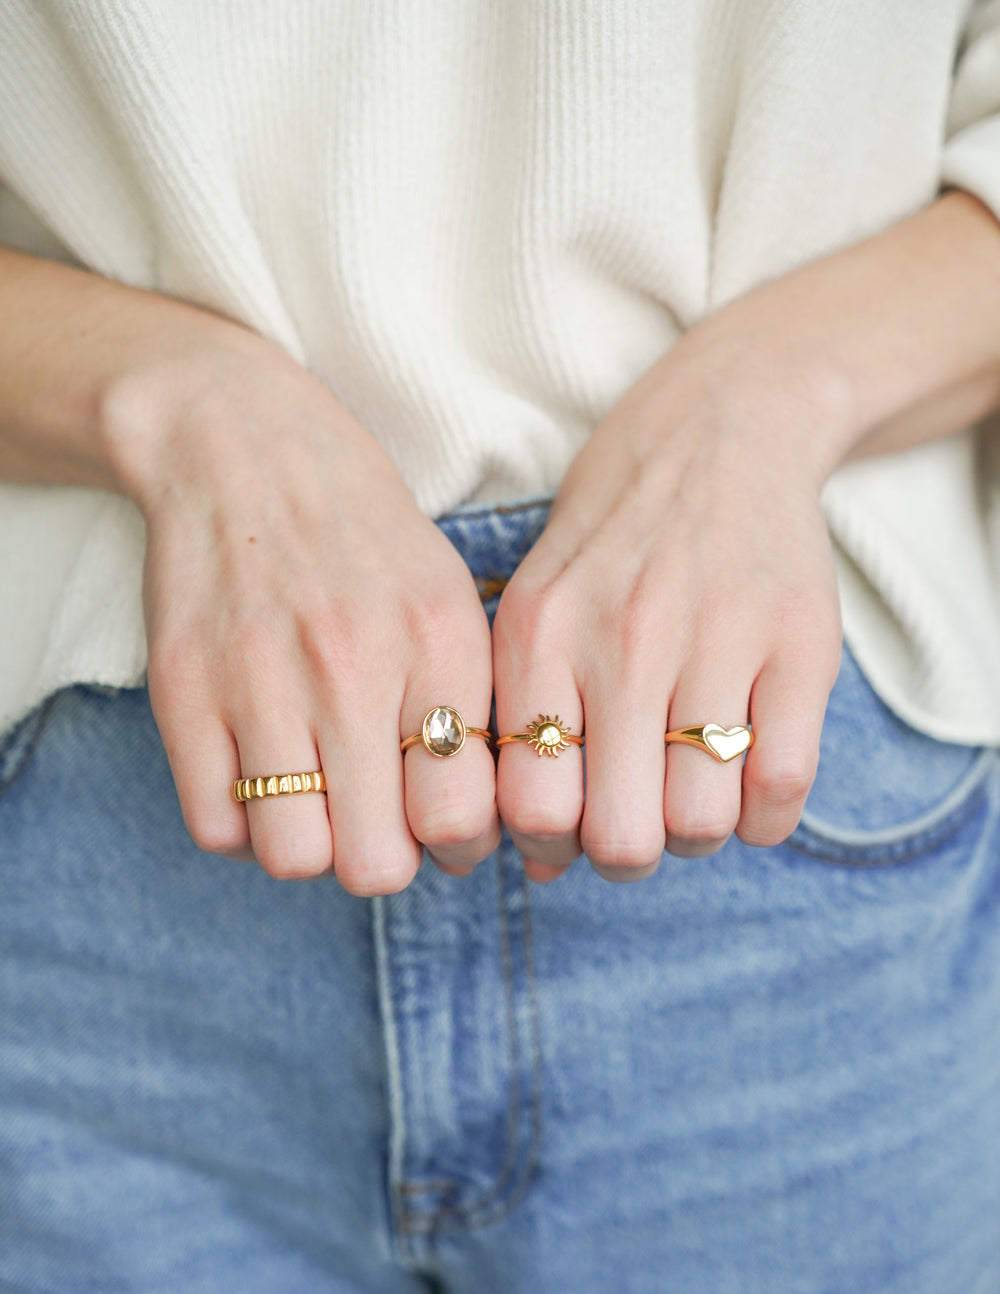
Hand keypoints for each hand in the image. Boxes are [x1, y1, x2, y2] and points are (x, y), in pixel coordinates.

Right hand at [115, 329, 498, 891]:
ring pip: (295, 859)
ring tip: (320, 803)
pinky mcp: (183, 689)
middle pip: (377, 864)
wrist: (240, 442)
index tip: (445, 823)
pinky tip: (264, 784)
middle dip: (387, 859)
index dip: (461, 845)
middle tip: (381, 822)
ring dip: (313, 850)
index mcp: (438, 642)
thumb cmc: (362, 534)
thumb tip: (473, 828)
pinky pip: (216, 829)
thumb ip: (470, 705)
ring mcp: (260, 679)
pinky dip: (243, 829)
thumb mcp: (448, 596)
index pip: (462, 818)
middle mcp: (352, 665)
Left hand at [492, 336, 842, 881]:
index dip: (550, 846)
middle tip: (636, 827)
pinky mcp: (799, 641)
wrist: (720, 428)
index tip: (571, 828)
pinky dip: (765, 818)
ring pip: (703, 822)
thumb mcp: (541, 604)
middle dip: (626, 856)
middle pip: (620, 836)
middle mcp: (621, 638)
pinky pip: (783, 787)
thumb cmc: (614, 537)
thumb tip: (540, 860)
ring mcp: (715, 638)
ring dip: (697, 834)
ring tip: (692, 796)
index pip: (531, 807)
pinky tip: (748, 790)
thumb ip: (526, 723)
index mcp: (540, 633)